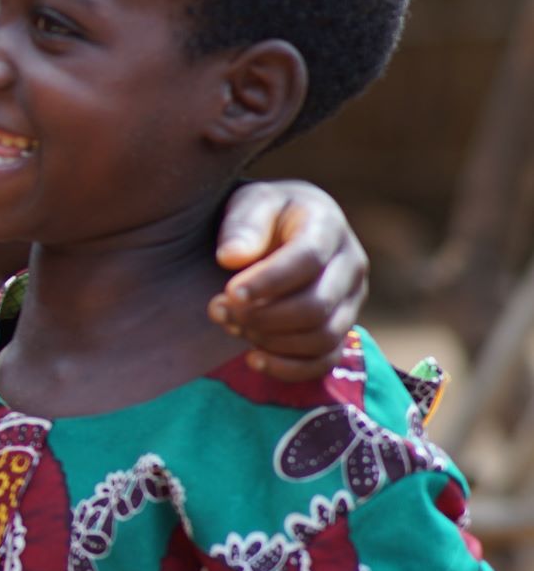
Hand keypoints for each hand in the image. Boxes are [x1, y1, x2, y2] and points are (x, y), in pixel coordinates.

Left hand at [211, 180, 367, 383]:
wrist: (278, 229)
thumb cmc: (262, 215)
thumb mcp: (249, 202)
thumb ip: (243, 225)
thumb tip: (231, 257)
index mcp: (328, 225)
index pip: (307, 259)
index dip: (268, 281)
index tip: (230, 293)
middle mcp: (350, 265)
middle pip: (316, 306)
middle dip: (262, 316)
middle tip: (218, 311)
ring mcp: (351, 300)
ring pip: (322, 337)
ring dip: (271, 341)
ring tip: (231, 326)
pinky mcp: (342, 328)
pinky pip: (326, 361)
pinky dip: (289, 368)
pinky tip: (252, 358)